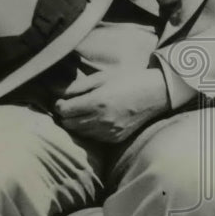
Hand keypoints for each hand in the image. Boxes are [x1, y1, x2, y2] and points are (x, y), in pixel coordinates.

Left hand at [53, 67, 169, 142]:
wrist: (155, 93)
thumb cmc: (128, 80)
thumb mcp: (103, 77)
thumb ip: (79, 86)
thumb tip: (59, 94)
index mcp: (97, 102)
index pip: (64, 111)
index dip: (60, 105)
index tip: (62, 100)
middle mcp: (101, 120)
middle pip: (68, 124)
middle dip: (66, 116)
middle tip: (71, 107)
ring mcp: (109, 132)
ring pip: (80, 133)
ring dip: (77, 124)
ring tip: (83, 113)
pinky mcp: (115, 139)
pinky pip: (94, 138)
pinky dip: (90, 130)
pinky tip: (96, 120)